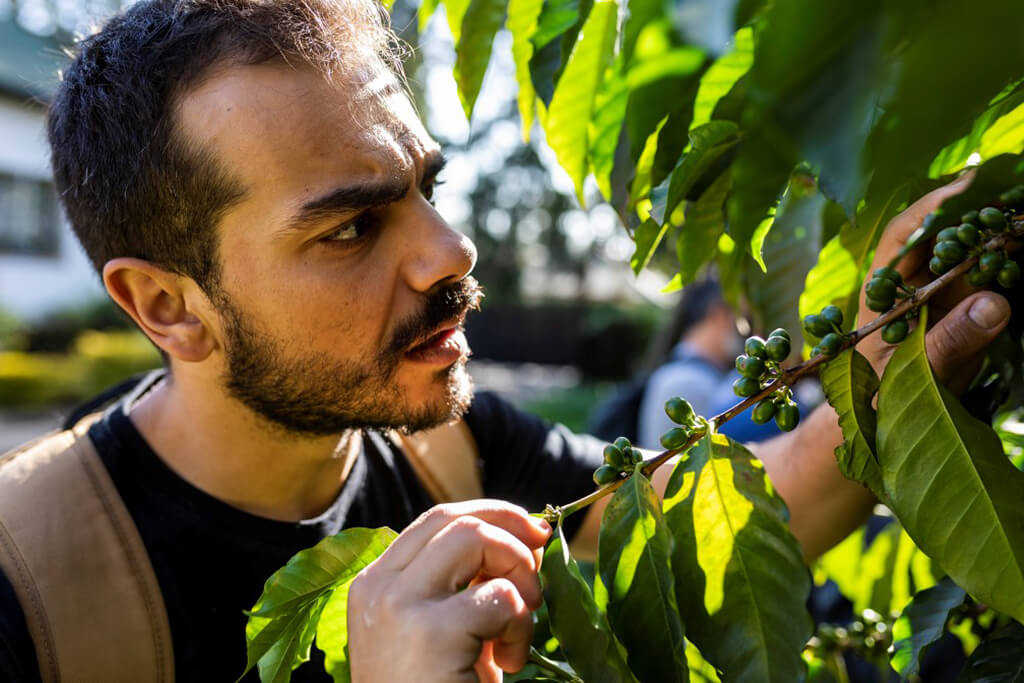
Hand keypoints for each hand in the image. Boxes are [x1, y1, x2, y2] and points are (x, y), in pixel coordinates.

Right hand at [347, 500, 551, 682]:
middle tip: (539, 564)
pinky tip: (509, 662)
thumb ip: (464, 584)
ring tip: (521, 622)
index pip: (436, 521)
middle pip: (456, 519)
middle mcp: (378, 587)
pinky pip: (500, 598)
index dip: (491, 514)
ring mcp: (398, 606)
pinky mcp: (429, 633)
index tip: (530, 530)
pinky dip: (520, 625)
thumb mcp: (443, 631)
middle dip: (511, 529)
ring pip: (474, 538)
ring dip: (517, 572)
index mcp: (375, 585)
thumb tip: (524, 536)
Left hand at [858, 174, 1011, 392]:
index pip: (904, 233)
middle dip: (980, 204)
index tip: (971, 183)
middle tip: (1018, 182)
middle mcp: (912, 280)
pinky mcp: (967, 305)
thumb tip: (995, 303)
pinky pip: (991, 273)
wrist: (883, 418)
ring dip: (999, 226)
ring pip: (972, 246)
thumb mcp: (912, 374)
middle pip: (944, 230)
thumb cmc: (880, 395)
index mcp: (883, 288)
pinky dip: (1010, 256)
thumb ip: (949, 342)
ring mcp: (941, 290)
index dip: (935, 206)